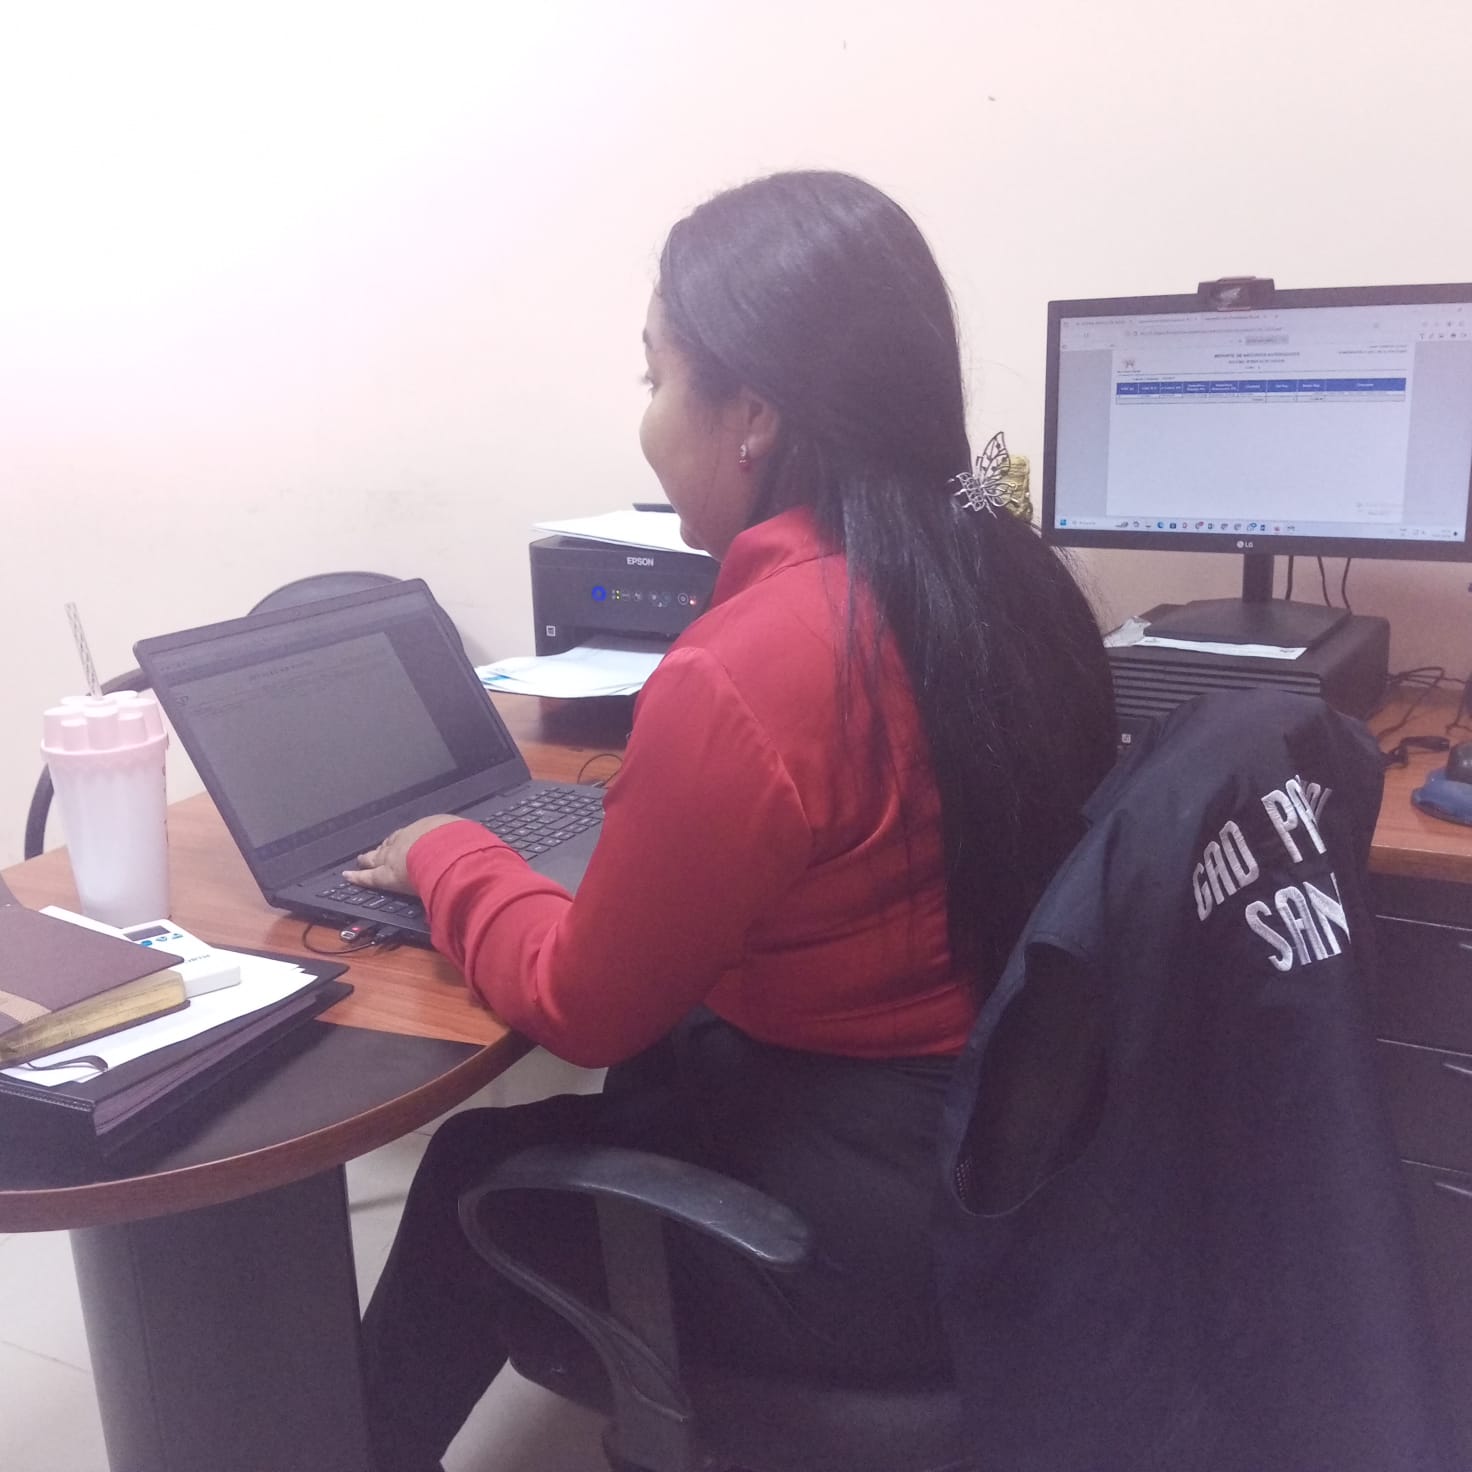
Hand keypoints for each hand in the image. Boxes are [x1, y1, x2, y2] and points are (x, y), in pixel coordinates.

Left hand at [343, 815, 463, 894]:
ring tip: (363, 858)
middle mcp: (409, 837)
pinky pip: (369, 877)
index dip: (408, 839)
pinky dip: (358, 876)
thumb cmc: (464, 844)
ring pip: (379, 857)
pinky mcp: (387, 875)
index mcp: (430, 827)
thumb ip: (470, 844)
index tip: (406, 842)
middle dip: (387, 846)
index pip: (416, 834)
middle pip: (394, 842)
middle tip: (380, 848)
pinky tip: (348, 875)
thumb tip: (481, 850)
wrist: (448, 851)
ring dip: (371, 858)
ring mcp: (395, 855)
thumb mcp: (470, 838)